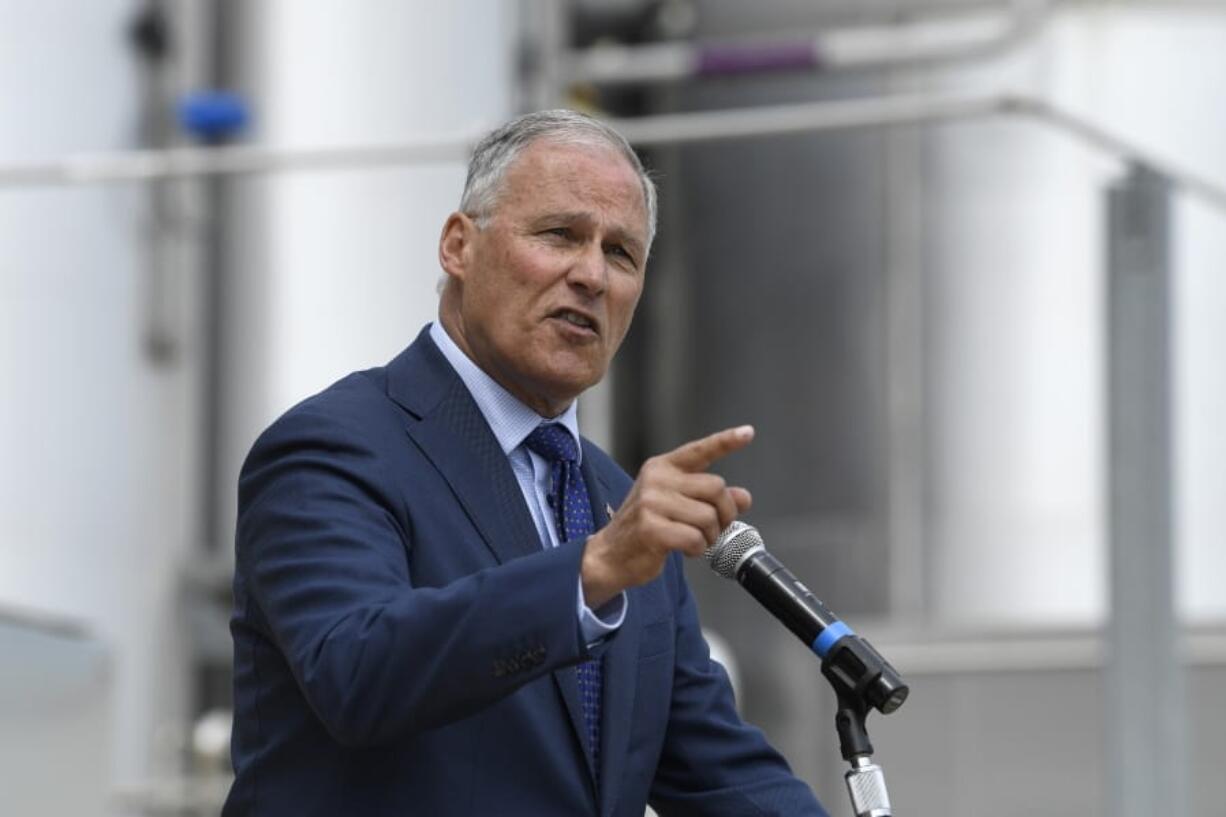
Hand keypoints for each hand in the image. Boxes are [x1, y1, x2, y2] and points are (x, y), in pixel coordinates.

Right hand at [581, 425, 754, 607]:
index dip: (726, 441)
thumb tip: (743, 497)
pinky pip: (695, 538)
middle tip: (714, 528)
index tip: (747, 432)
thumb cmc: (645, 528)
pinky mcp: (651, 528)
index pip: (699, 450)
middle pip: (716, 487)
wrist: (610, 555)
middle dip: (724, 513)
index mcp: (662, 468)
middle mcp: (657, 480)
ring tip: (696, 540)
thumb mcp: (677, 506)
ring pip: (708, 516)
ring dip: (710, 536)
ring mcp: (651, 503)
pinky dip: (698, 549)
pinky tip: (686, 550)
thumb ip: (708, 498)